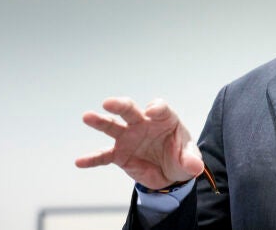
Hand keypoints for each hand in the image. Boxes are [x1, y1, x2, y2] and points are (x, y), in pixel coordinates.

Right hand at [75, 97, 203, 189]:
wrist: (170, 173)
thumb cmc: (181, 156)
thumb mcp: (190, 159)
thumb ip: (191, 160)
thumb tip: (195, 167)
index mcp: (164, 118)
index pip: (159, 108)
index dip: (156, 108)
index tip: (152, 111)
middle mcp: (143, 123)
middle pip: (130, 110)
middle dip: (120, 105)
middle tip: (109, 103)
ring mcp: (129, 137)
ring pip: (113, 126)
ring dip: (100, 121)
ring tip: (87, 116)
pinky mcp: (119, 154)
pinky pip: (104, 156)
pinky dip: (93, 159)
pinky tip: (80, 161)